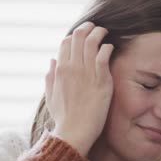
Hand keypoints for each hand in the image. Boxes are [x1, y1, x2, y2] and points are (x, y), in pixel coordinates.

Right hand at [45, 22, 113, 156]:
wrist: (75, 132)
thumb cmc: (64, 118)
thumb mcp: (50, 96)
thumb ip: (50, 77)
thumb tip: (52, 60)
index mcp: (59, 70)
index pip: (66, 42)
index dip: (75, 35)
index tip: (83, 36)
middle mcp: (72, 68)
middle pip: (78, 37)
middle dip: (88, 28)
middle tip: (96, 28)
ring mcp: (86, 74)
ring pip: (92, 42)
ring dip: (99, 33)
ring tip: (105, 33)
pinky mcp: (101, 81)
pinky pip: (104, 56)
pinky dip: (107, 47)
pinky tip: (110, 47)